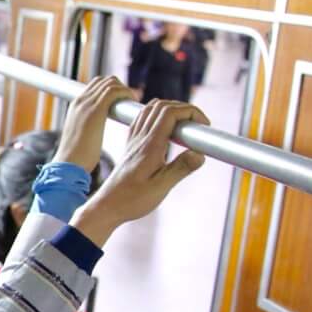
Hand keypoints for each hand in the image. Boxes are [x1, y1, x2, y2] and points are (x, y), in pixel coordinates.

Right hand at [59, 75, 130, 171]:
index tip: (122, 101)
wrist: (68, 164)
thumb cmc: (77, 157)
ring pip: (110, 83)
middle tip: (129, 101)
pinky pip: (114, 91)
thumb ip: (88, 128)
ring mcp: (87, 104)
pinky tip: (132, 102)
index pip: (95, 86)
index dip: (111, 89)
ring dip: (125, 90)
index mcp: (75, 106)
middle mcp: (80, 101)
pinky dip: (126, 93)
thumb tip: (94, 133)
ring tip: (133, 102)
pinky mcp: (96, 110)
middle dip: (120, 87)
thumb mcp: (81, 136)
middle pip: (104, 80)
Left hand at [69, 100, 207, 246]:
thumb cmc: (132, 200)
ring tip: (185, 126)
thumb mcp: (161, 187)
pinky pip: (141, 120)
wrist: (107, 205)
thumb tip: (200, 154)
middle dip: (184, 108)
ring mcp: (133, 140)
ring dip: (170, 110)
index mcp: (150, 146)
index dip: (191, 111)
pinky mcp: (130, 145)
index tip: (204, 125)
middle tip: (198, 125)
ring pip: (150, 110)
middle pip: (161, 106)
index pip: (170, 113)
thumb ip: (181, 169)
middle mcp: (140, 139)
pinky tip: (165, 129)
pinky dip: (156, 115)